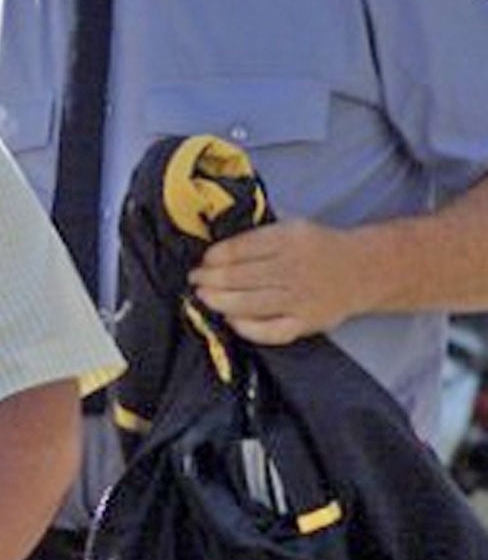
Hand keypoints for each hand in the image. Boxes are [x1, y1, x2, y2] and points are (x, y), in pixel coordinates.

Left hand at [189, 217, 360, 343]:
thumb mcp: (291, 227)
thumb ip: (257, 238)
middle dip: (210, 279)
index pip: (241, 248)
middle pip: (241, 277)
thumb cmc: (317, 248)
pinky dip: (248, 328)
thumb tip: (214, 252)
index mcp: (289, 239)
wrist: (364, 270)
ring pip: (250, 304)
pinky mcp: (307, 323)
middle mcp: (294, 269)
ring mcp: (301, 299)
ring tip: (203, 297)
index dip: (215, 257)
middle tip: (195, 280)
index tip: (203, 261)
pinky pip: (272, 331)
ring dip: (219, 301)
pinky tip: (231, 320)